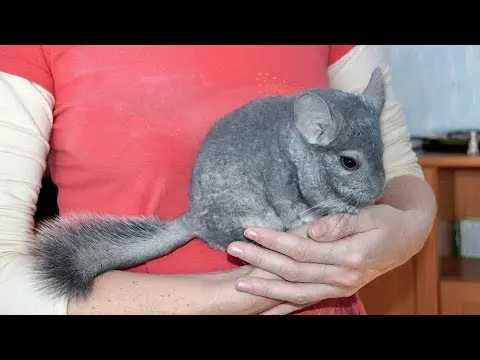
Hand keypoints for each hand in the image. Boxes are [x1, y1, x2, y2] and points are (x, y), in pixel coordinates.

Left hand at [226, 204, 424, 314]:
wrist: (407, 239)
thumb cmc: (387, 222)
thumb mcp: (370, 215)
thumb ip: (340, 224)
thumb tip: (312, 231)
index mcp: (350, 257)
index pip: (302, 250)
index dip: (274, 240)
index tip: (250, 230)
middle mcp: (342, 277)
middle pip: (293, 272)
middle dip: (261, 261)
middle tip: (234, 249)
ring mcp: (340, 287)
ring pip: (296, 293)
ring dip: (266, 287)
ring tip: (240, 281)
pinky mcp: (337, 290)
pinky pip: (306, 302)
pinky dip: (283, 305)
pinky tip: (265, 308)